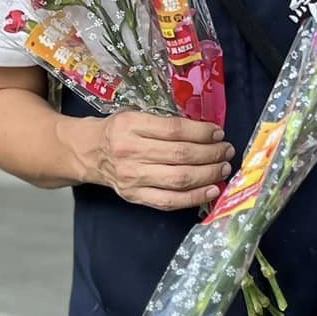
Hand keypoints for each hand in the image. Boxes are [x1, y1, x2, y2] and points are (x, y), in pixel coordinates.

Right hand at [75, 113, 234, 210]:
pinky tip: (211, 189)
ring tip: (223, 168)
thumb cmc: (119, 131)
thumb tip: (206, 131)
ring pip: (179, 179)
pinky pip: (170, 200)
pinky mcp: (135, 196)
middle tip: (227, 151)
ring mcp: (132, 178)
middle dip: (211, 154)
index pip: (174, 130)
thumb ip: (165, 122)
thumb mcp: (136, 115)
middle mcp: (130, 152)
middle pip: (180, 155)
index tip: (219, 133)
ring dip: (208, 174)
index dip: (201, 132)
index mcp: (131, 125)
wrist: (89, 153)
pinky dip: (195, 197)